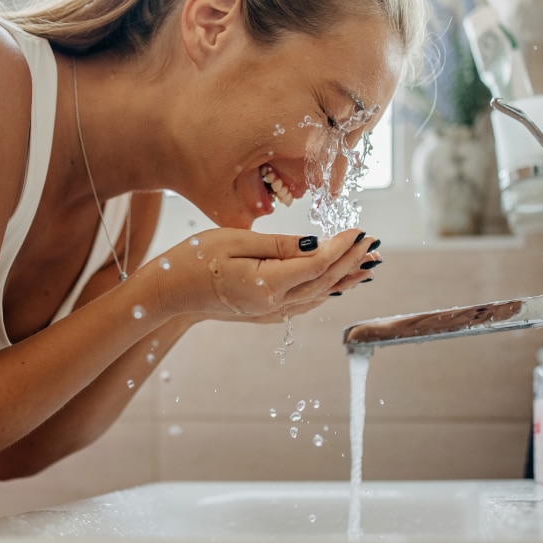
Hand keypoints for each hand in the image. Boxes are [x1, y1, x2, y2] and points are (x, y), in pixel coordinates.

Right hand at [151, 228, 378, 317]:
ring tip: (368, 266)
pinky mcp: (263, 312)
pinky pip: (303, 302)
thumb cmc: (194, 259)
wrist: (168, 292)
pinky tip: (336, 283)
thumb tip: (315, 245)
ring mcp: (268, 312)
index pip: (317, 264)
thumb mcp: (235, 240)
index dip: (342, 247)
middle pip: (324, 282)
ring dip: (345, 279)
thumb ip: (278, 244)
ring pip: (317, 295)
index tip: (359, 230)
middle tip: (374, 245)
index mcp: (267, 284)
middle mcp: (273, 304)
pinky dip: (325, 290)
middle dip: (351, 262)